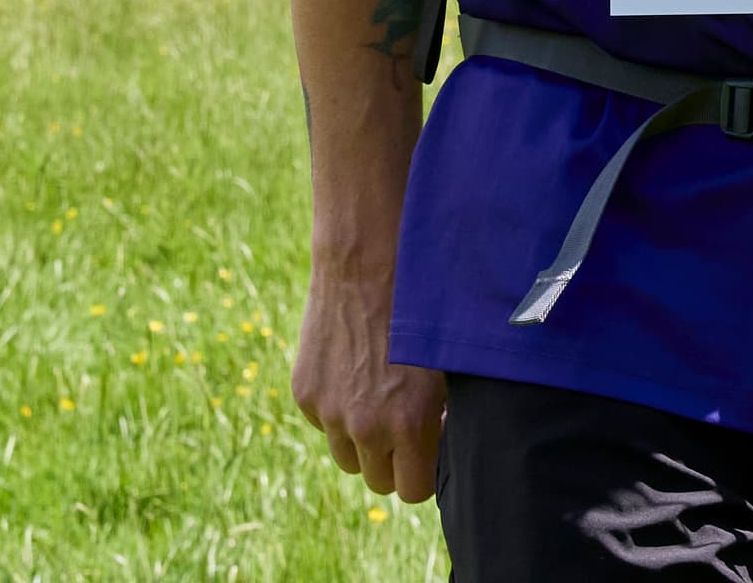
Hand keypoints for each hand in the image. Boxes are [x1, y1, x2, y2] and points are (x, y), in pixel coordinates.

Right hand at [295, 267, 447, 502]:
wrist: (366, 262)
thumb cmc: (421, 308)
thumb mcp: (447, 366)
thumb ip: (444, 415)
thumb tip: (443, 441)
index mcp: (410, 424)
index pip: (413, 491)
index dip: (423, 472)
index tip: (428, 449)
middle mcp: (366, 427)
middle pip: (378, 481)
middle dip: (394, 461)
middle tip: (404, 426)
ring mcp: (330, 412)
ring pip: (348, 458)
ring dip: (362, 441)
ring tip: (378, 398)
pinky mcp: (305, 394)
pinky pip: (323, 424)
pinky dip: (336, 411)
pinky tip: (354, 372)